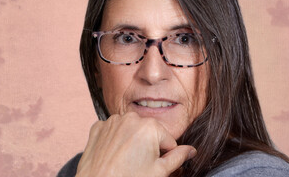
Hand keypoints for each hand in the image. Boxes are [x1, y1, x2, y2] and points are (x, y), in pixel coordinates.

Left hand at [75, 112, 195, 176]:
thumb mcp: (160, 172)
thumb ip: (178, 157)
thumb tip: (191, 150)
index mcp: (150, 126)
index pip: (168, 141)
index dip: (164, 155)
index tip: (153, 165)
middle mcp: (131, 118)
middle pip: (149, 133)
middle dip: (147, 146)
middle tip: (138, 164)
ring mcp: (112, 121)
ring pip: (131, 130)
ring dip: (131, 140)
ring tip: (125, 160)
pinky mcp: (98, 127)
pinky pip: (112, 130)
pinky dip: (114, 139)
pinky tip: (113, 154)